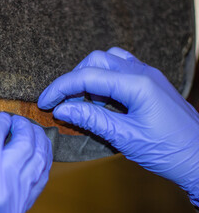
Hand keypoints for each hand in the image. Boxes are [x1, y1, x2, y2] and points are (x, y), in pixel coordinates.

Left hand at [0, 113, 51, 212]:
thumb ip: (10, 187)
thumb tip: (26, 160)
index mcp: (13, 210)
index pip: (42, 176)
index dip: (43, 155)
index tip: (39, 143)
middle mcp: (8, 194)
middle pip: (38, 157)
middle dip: (37, 137)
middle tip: (29, 128)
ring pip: (24, 142)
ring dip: (22, 126)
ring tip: (15, 122)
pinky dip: (2, 120)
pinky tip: (0, 119)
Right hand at [38, 47, 198, 205]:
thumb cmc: (168, 151)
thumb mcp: (125, 137)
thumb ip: (91, 119)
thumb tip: (61, 109)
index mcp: (137, 84)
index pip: (88, 76)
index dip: (61, 88)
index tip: (45, 102)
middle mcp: (142, 72)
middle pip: (96, 61)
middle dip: (73, 80)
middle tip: (61, 103)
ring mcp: (147, 75)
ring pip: (108, 61)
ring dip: (88, 77)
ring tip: (80, 101)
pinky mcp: (149, 82)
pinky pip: (120, 69)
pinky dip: (103, 79)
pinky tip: (100, 98)